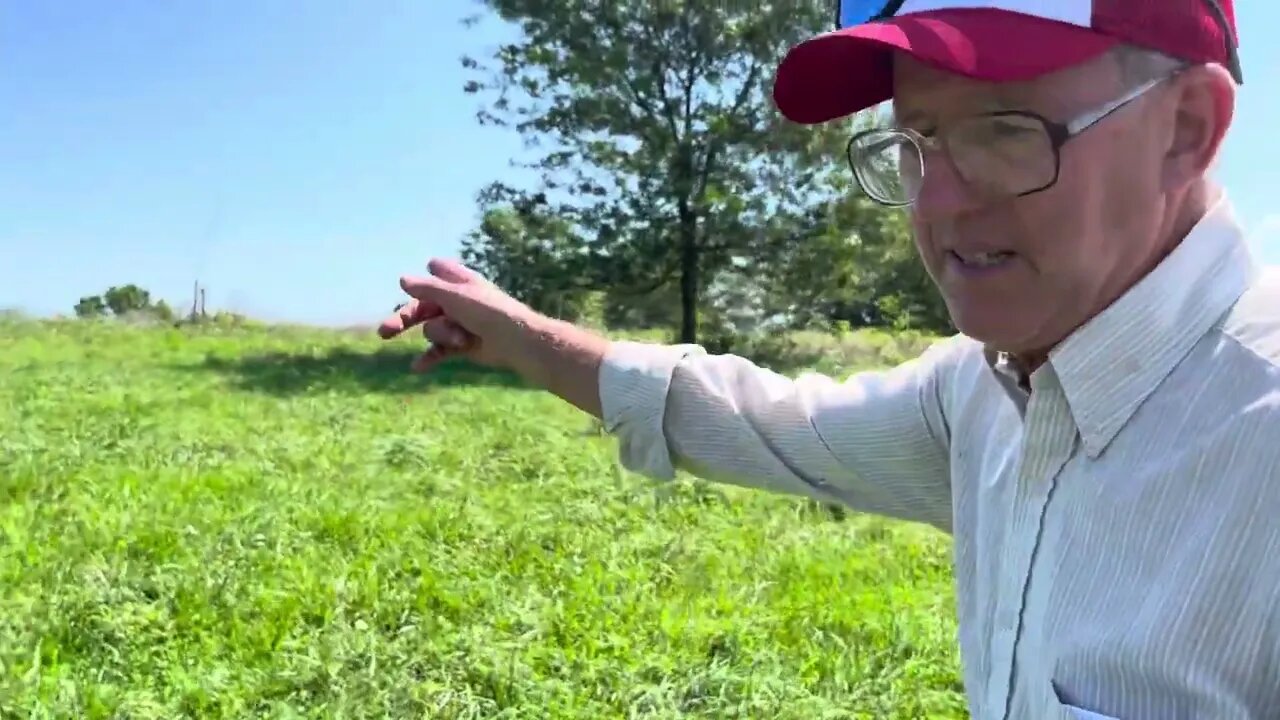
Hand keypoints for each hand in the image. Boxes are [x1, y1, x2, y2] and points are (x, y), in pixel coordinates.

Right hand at [378, 258, 538, 373]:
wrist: (515, 341)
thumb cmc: (487, 311)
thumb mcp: (454, 296)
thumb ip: (427, 288)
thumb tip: (402, 280)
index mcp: (458, 282)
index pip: (435, 273)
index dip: (424, 280)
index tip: (410, 286)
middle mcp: (456, 301)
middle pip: (421, 308)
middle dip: (404, 319)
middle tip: (384, 332)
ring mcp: (458, 324)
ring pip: (431, 330)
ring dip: (442, 335)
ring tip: (462, 339)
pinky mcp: (461, 346)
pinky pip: (438, 352)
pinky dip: (430, 358)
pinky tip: (416, 368)